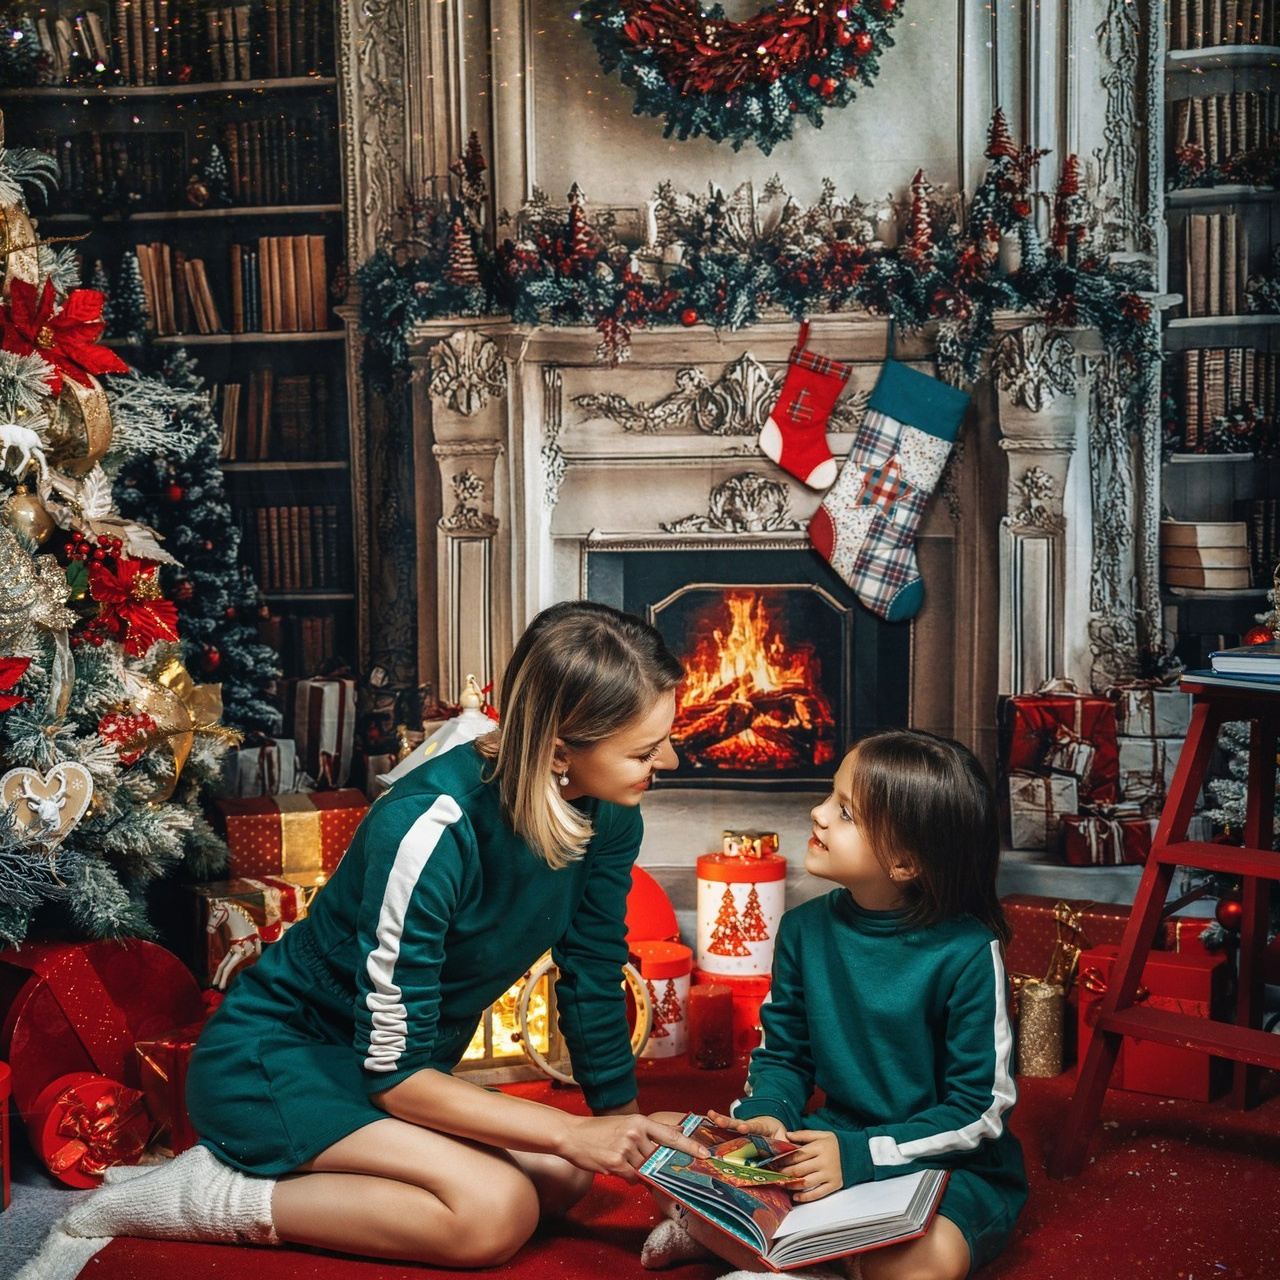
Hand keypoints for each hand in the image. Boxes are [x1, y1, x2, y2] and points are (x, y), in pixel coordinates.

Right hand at [564, 1113, 708, 1182]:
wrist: (572, 1134)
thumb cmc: (599, 1130)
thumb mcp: (625, 1124)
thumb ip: (647, 1133)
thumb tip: (672, 1139)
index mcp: (640, 1121)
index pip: (670, 1135)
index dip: (689, 1146)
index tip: (705, 1154)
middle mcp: (635, 1133)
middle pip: (657, 1158)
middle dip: (654, 1165)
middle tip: (642, 1161)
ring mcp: (626, 1148)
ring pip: (645, 1171)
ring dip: (636, 1170)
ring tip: (619, 1158)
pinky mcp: (616, 1163)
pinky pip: (633, 1178)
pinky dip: (626, 1176)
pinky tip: (613, 1165)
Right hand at [705, 1109, 788, 1142]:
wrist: (772, 1125)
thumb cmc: (777, 1135)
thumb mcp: (783, 1140)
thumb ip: (786, 1149)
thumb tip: (789, 1160)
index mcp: (761, 1128)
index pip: (753, 1127)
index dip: (747, 1127)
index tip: (742, 1127)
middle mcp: (748, 1127)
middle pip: (737, 1123)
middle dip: (727, 1122)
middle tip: (718, 1119)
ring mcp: (740, 1129)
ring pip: (729, 1125)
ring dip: (720, 1120)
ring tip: (711, 1115)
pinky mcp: (736, 1133)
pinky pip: (726, 1131)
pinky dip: (717, 1127)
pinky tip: (708, 1121)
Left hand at [778, 1129, 842, 1202]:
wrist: (858, 1154)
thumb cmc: (837, 1144)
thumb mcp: (822, 1135)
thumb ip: (804, 1135)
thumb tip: (786, 1135)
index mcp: (819, 1147)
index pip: (797, 1154)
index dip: (783, 1159)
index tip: (773, 1162)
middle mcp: (823, 1161)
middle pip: (799, 1169)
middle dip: (784, 1172)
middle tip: (774, 1174)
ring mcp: (829, 1174)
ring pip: (806, 1182)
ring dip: (792, 1185)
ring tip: (782, 1184)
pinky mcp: (834, 1185)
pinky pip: (818, 1193)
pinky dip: (805, 1197)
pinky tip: (796, 1197)